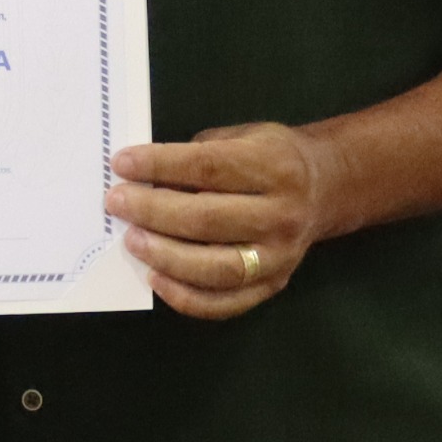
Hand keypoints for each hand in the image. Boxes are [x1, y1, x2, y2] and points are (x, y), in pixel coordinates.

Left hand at [106, 123, 327, 319]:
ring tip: (132, 240)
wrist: (323, 189)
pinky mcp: (273, 285)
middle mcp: (282, 214)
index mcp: (273, 166)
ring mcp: (279, 256)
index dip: (161, 165)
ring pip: (216, 267)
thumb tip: (143, 180)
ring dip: (166, 256)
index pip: (209, 167)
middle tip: (117, 202)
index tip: (122, 164)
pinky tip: (155, 278)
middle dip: (153, 211)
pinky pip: (225, 303)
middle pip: (208, 219)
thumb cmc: (269, 158)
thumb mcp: (241, 138)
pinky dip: (186, 297)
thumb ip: (199, 155)